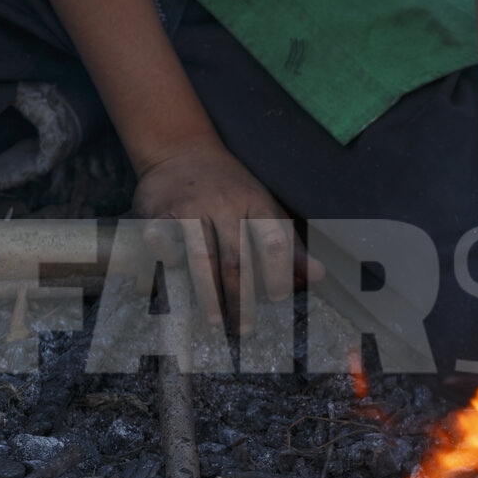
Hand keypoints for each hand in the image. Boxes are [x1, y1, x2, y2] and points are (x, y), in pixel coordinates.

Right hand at [130, 140, 303, 330]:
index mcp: (256, 203)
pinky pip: (162, 242)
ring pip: (202, 257)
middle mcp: (224, 204)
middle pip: (236, 257)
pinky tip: (167, 287)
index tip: (279, 297)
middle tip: (244, 327)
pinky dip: (165, 263)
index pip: (274, 240)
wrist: (182, 150)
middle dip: (241, 296)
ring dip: (208, 293)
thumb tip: (318, 275)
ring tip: (214, 320)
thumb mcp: (265, 208)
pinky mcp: (158, 211)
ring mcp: (190, 207)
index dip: (279, 272)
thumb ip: (289, 245)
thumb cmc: (231, 189)